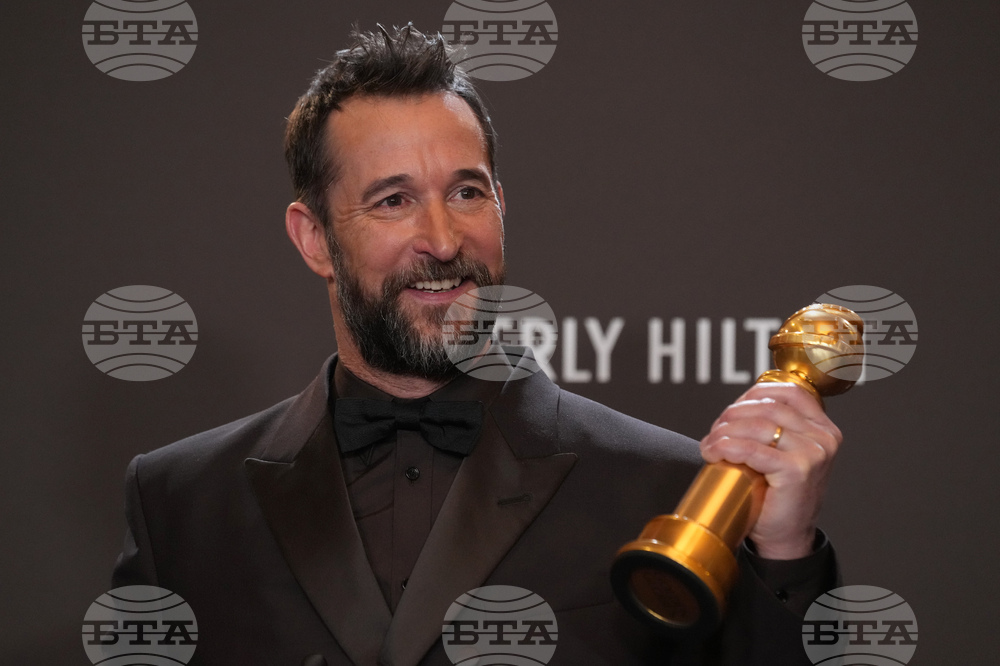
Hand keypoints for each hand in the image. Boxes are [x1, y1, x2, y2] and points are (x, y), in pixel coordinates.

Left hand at [699, 382, 842, 559]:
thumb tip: (736, 407)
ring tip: (710, 445)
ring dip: (724, 432)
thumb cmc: (777, 494)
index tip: (731, 410)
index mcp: (822, 427)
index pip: (787, 391)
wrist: (785, 536)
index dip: (752, 395)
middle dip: (731, 415)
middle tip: (714, 432)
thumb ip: (771, 427)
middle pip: (767, 407)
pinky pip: (753, 450)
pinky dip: (728, 447)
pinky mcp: (797, 471)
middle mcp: (823, 437)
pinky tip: (715, 453)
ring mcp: (813, 453)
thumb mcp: (781, 452)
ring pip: (757, 426)